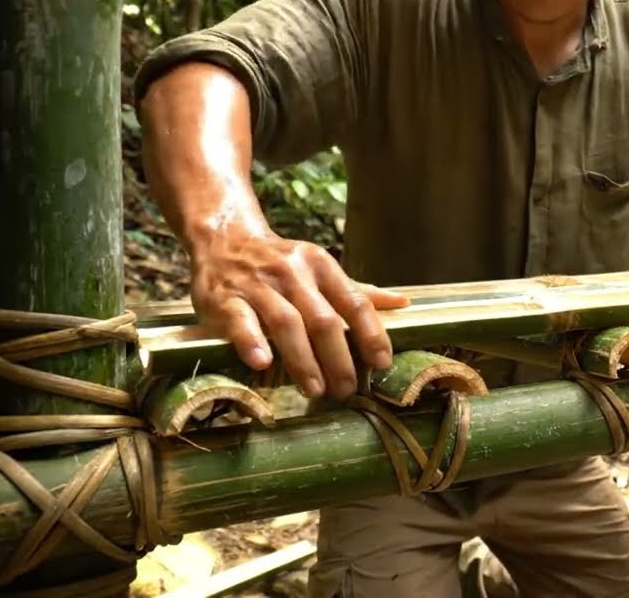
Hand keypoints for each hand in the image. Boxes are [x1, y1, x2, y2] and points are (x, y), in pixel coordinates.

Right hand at [189, 223, 408, 399]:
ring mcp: (259, 285)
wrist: (225, 238)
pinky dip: (252, 342)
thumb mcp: (320, 269)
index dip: (372, 334)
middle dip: (339, 358)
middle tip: (347, 389)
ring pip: (287, 323)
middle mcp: (293, 273)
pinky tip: (263, 363)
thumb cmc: (281, 263)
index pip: (355, 302)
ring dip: (303, 360)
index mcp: (322, 266)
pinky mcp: (226, 297)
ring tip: (317, 389)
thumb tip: (403, 303)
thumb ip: (357, 291)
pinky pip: (242, 321)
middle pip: (323, 319)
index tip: (382, 363)